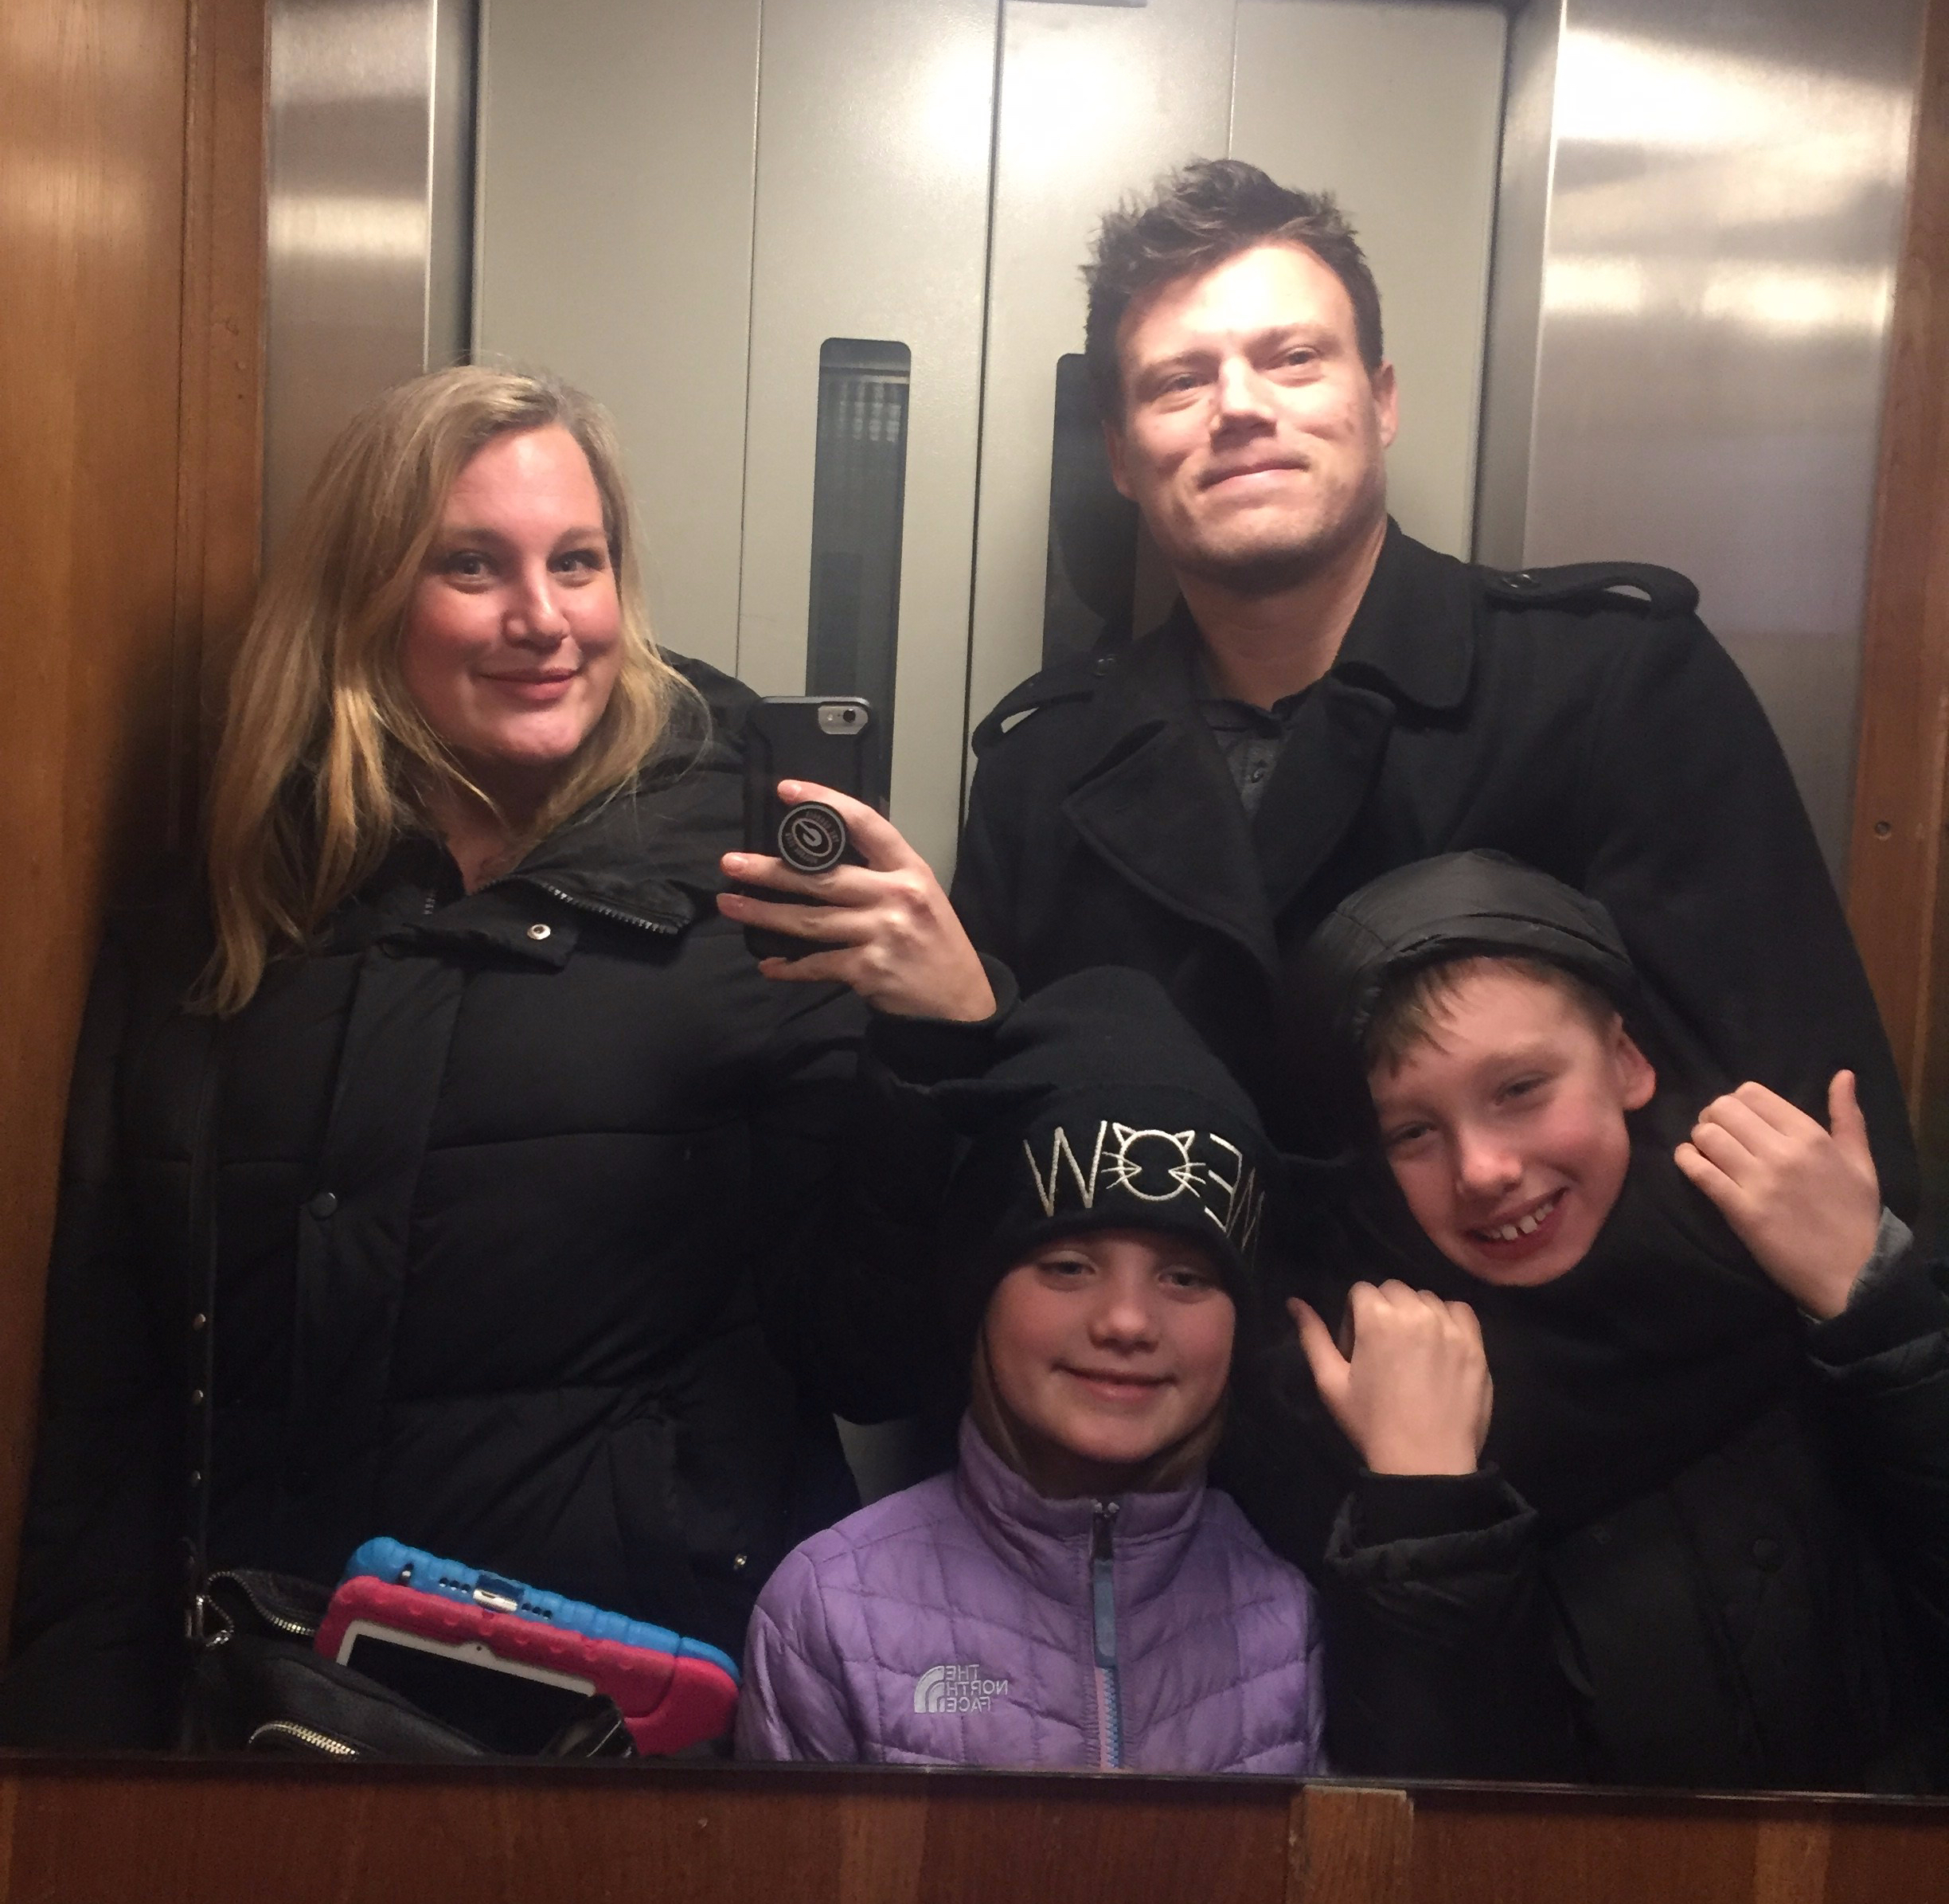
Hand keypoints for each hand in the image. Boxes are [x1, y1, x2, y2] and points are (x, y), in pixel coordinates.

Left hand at [716, 782, 995, 1021]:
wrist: (960, 1003)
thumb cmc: (935, 944)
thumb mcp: (921, 895)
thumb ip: (880, 875)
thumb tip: (820, 857)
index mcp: (910, 870)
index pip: (866, 825)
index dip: (826, 803)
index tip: (788, 790)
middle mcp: (897, 896)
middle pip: (823, 877)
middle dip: (771, 870)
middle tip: (732, 862)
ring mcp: (883, 933)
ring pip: (811, 920)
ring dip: (765, 914)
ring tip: (731, 905)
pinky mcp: (870, 969)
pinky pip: (819, 964)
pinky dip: (791, 968)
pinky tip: (769, 966)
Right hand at [1290, 1282, 1490, 1475]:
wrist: (1425, 1462)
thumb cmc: (1371, 1424)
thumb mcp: (1331, 1383)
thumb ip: (1313, 1337)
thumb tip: (1294, 1303)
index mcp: (1377, 1318)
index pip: (1362, 1290)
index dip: (1355, 1315)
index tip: (1358, 1346)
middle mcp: (1416, 1313)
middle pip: (1395, 1290)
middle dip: (1384, 1310)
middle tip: (1384, 1349)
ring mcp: (1450, 1328)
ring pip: (1427, 1299)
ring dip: (1416, 1314)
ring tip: (1414, 1350)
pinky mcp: (1475, 1345)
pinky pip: (1460, 1312)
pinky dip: (1449, 1319)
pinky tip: (1441, 1344)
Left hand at [1673, 1070, 1880, 1318]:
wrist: (1853, 1272)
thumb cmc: (1855, 1214)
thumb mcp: (1861, 1161)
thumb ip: (1847, 1116)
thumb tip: (1842, 1074)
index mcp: (1811, 1135)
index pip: (1752, 1093)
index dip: (1736, 1101)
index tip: (1736, 1117)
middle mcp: (1783, 1152)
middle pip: (1723, 1110)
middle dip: (1713, 1116)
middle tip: (1715, 1131)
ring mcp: (1760, 1181)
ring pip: (1706, 1136)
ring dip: (1699, 1139)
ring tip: (1705, 1149)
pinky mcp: (1741, 1210)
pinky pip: (1699, 1172)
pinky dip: (1686, 1160)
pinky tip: (1689, 1161)